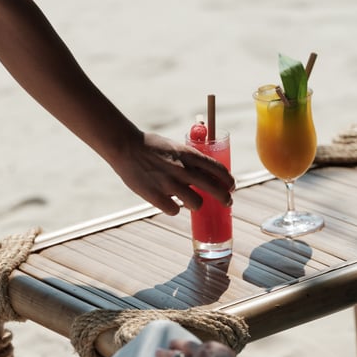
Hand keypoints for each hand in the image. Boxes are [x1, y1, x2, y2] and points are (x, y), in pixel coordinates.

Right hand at [109, 132, 233, 215]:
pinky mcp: (156, 196)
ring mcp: (170, 184)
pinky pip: (174, 210)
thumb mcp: (174, 146)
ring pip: (197, 203)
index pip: (218, 169)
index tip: (231, 186)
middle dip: (225, 198)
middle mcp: (183, 169)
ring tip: (191, 202)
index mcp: (188, 154)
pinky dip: (174, 208)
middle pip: (215, 189)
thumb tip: (203, 172)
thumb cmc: (150, 146)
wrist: (125, 146)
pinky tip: (169, 202)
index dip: (228, 180)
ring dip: (196, 204)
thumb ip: (188, 159)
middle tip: (227, 202)